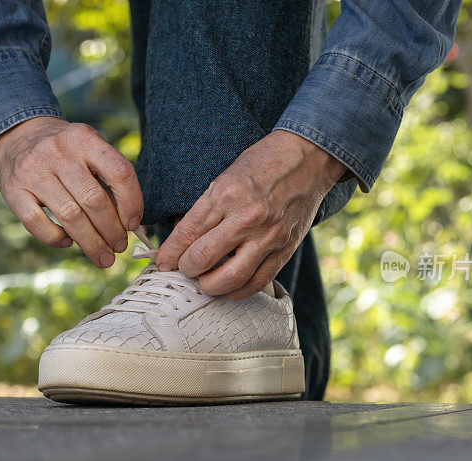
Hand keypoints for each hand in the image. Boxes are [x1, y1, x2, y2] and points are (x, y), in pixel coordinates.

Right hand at [0, 117, 142, 267]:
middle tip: (119, 246)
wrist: (19, 137)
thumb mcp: (90, 150)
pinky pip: (37, 224)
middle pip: (94, 200)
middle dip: (112, 230)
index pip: (119, 172)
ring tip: (103, 256)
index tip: (134, 224)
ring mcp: (32, 170)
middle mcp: (57, 151)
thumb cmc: (67, 153)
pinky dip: (56, 239)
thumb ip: (109, 180)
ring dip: (91, 242)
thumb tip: (130, 225)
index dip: (132, 202)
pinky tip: (68, 242)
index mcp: (84, 138)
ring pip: (69, 216)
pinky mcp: (13, 190)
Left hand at [156, 130, 344, 298]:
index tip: (163, 262)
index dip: (169, 254)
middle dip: (186, 270)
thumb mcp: (225, 177)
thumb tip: (181, 241)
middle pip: (203, 258)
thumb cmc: (263, 165)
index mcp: (226, 195)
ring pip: (230, 278)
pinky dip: (238, 291)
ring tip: (204, 280)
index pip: (187, 233)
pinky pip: (258, 282)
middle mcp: (247, 217)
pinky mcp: (285, 249)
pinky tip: (229, 287)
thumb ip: (205, 210)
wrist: (308, 159)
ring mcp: (268, 236)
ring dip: (210, 285)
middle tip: (183, 269)